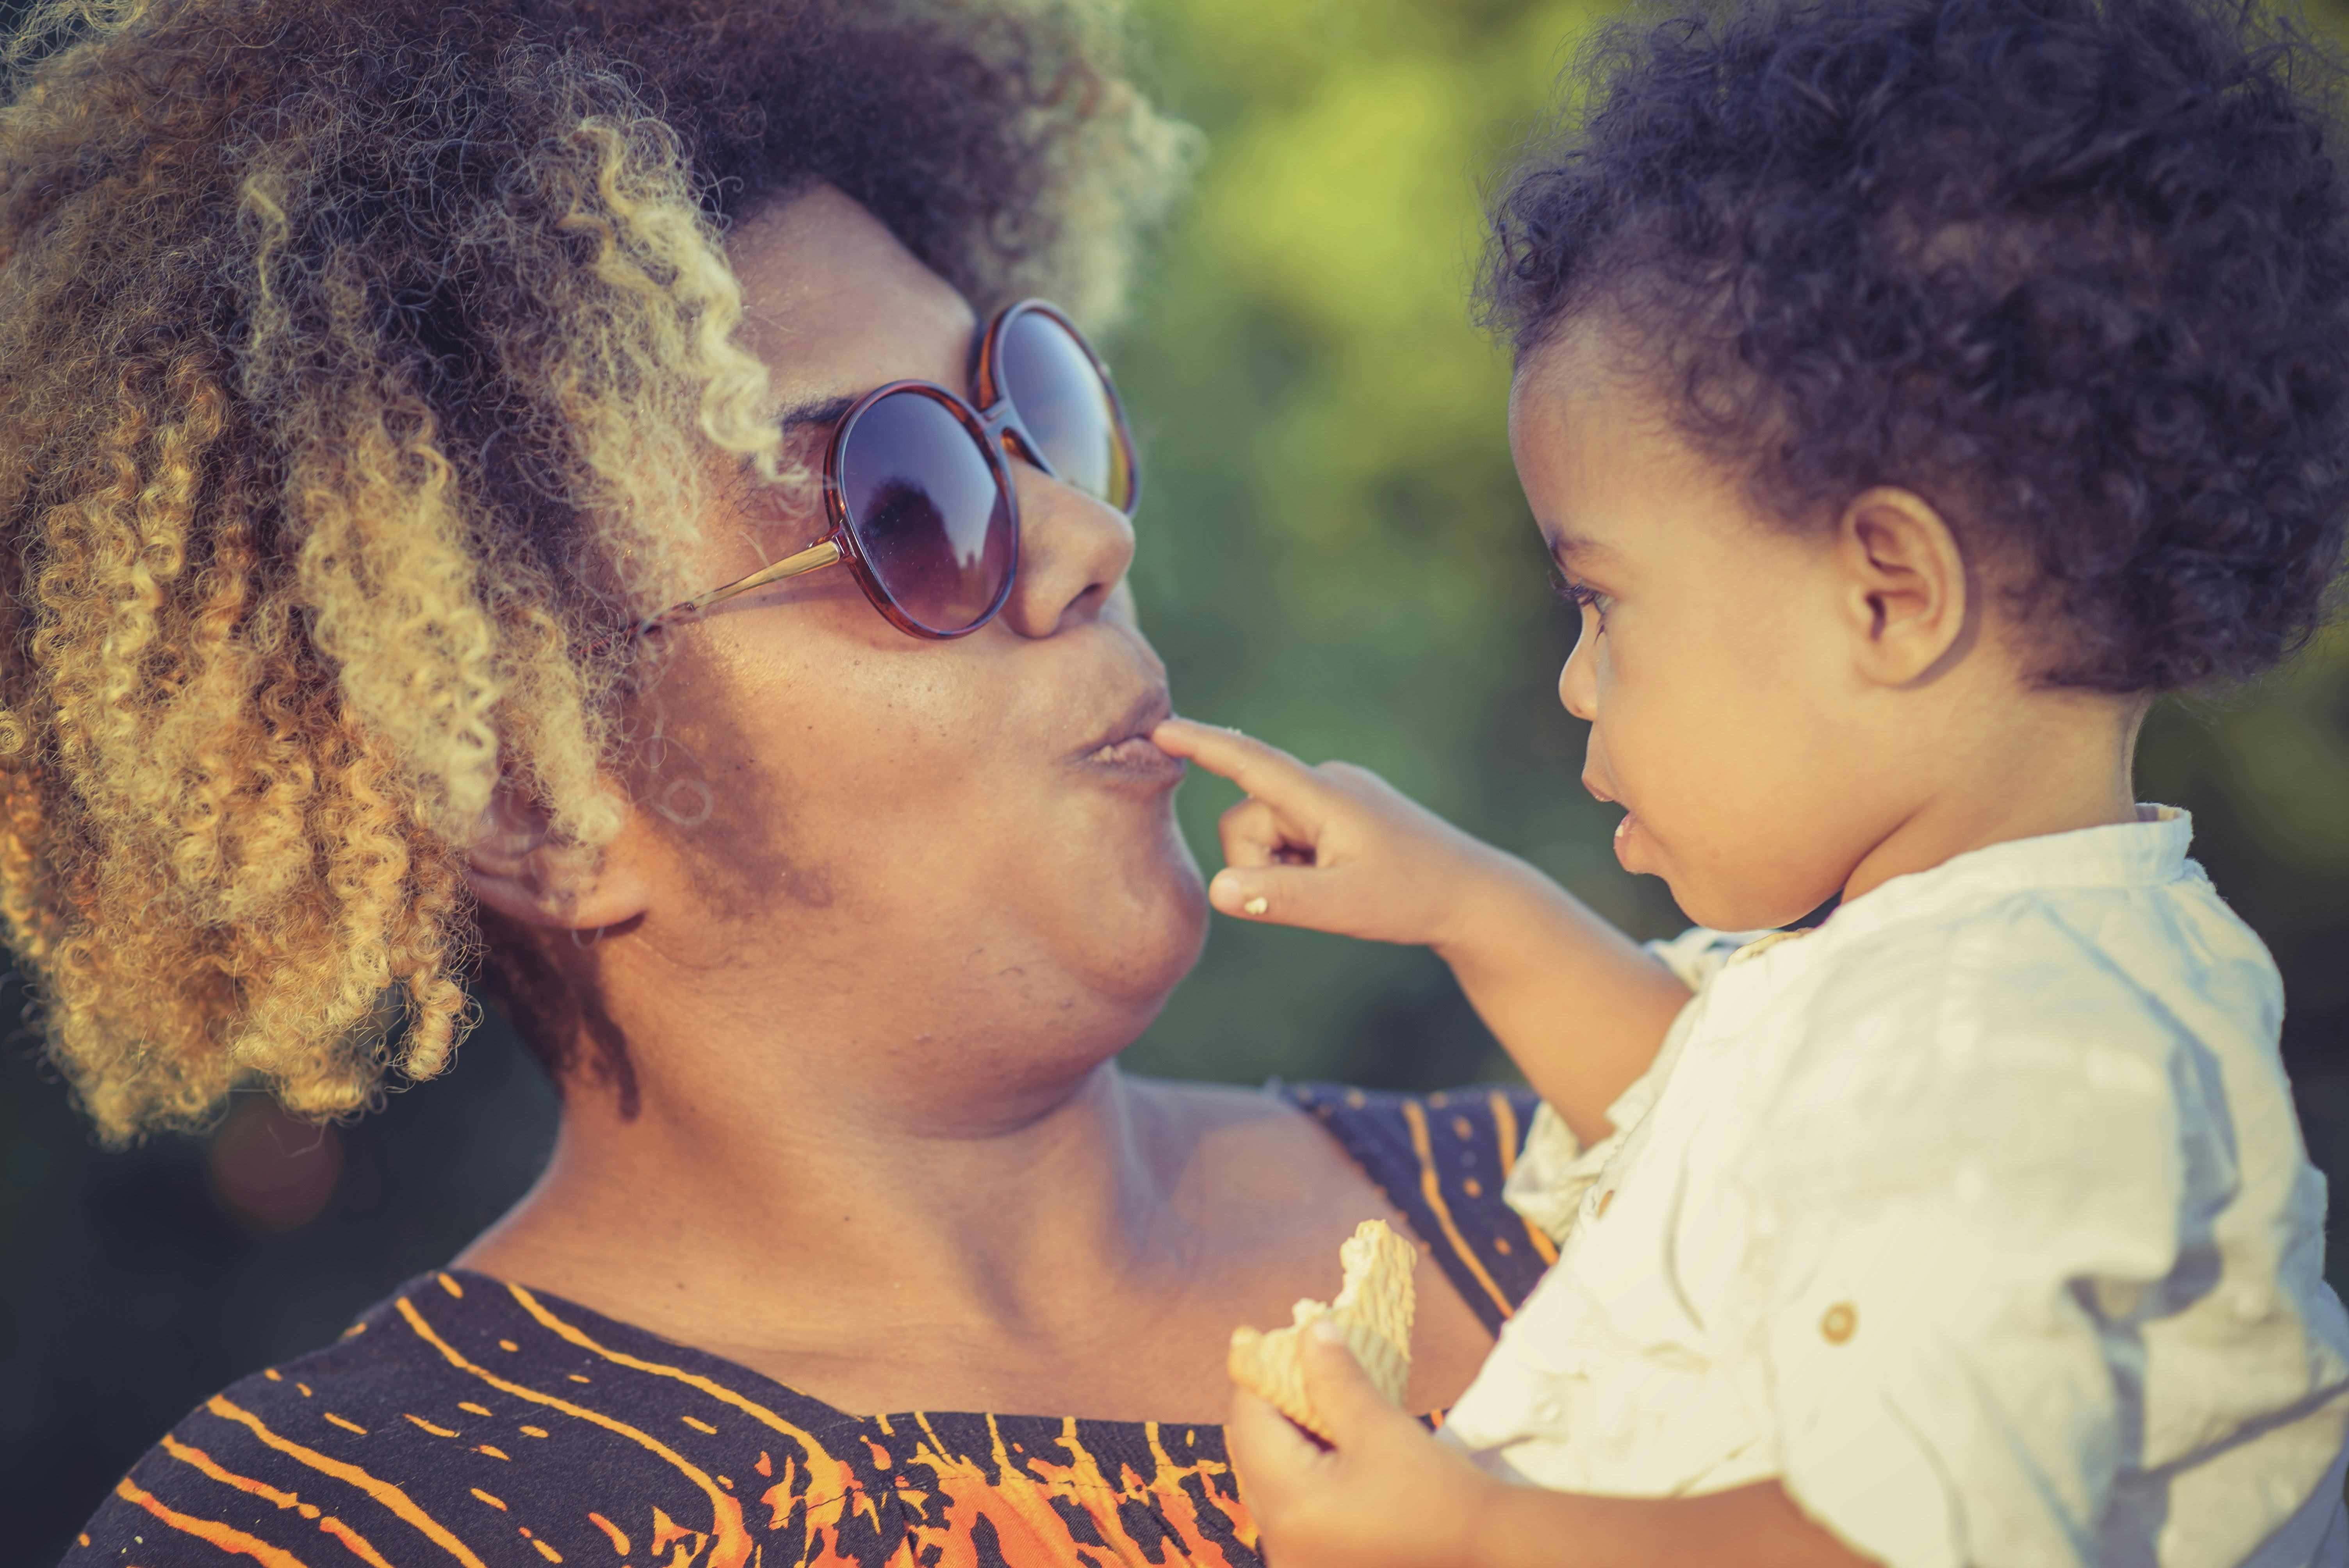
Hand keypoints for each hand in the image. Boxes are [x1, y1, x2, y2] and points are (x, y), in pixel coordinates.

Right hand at [1151, 718, 1511, 953]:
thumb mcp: (1343, 906)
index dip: (1202, 745)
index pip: (1250, 761)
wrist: (1472, 895)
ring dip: (1282, 867)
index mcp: (1325, 795)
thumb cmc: (1411, 899)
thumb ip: (1278, 898)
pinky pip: (1292, 833)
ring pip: (1266, 831)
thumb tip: (1217, 890)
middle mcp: (1326, 782)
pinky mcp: (1342, 809)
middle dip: (1260, 863)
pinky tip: (1341, 877)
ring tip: (1333, 885)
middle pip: (1248, 820)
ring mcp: (1335, 793)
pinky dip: (1299, 862)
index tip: (1160, 728)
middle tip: (1313, 893)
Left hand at [1227, 1321, 1500, 1567]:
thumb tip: (1310, 1330)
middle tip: (1287, 1362)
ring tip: (1306, 1396)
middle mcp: (1281, 1542)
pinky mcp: (1313, 1565)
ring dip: (1282, 1439)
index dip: (1254, 1376)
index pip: (1248, 1424)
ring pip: (1267, 1483)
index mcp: (1291, 1506)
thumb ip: (1335, 1377)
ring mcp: (1294, 1561)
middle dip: (1268, 1406)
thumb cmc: (1435, 1489)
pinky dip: (1297, 1473)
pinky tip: (1321, 1443)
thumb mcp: (1380, 1426)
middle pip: (1252, 1454)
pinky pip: (1287, 1509)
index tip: (1259, 1337)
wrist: (1482, 1548)